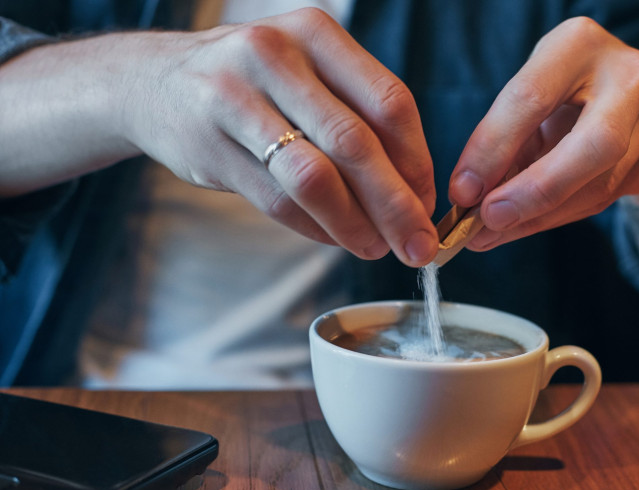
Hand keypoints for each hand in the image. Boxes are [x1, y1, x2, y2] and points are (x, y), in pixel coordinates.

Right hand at [123, 9, 438, 265]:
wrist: (154, 81)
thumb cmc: (255, 84)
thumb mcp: (308, 74)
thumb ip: (358, 118)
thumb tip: (414, 194)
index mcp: (316, 35)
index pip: (390, 102)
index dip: (417, 162)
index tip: (428, 204)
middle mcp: (275, 56)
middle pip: (355, 143)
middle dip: (396, 205)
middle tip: (419, 245)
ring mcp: (234, 98)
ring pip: (314, 177)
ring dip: (354, 224)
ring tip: (376, 249)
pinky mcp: (207, 145)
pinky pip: (277, 200)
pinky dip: (315, 228)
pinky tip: (334, 238)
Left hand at [448, 17, 638, 249]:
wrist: (623, 87)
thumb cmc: (562, 85)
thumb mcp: (528, 90)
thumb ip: (502, 135)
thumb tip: (469, 196)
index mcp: (581, 45)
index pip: (533, 99)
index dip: (494, 149)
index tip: (463, 191)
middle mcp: (631, 77)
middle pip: (596, 145)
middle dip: (536, 191)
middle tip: (489, 221)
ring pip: (601, 184)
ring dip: (540, 216)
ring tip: (492, 233)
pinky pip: (604, 200)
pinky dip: (557, 216)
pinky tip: (524, 224)